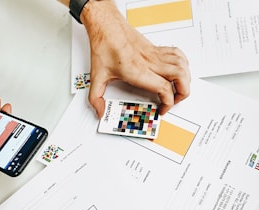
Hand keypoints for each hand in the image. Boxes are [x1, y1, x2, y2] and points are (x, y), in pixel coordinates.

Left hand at [81, 0, 190, 117]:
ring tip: (178, 88)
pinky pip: (177, 54)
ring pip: (182, 64)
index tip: (162, 109)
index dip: (168, 103)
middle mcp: (150, 62)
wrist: (106, 26)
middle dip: (182, 93)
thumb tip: (99, 111)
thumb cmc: (104, 46)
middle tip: (174, 101)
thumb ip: (95, 97)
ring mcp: (154, 54)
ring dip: (185, 79)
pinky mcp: (155, 48)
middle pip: (180, 77)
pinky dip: (182, 63)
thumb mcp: (96, 75)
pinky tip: (176, 70)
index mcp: (138, 71)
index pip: (164, 89)